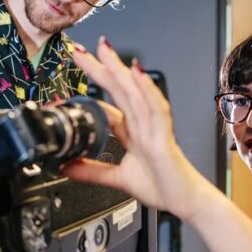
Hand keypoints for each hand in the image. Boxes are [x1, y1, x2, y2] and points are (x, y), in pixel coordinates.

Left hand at [63, 38, 218, 221]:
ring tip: (104, 50)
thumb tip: (66, 166)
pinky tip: (137, 73)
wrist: (185, 202)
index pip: (109, 103)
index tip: (70, 83)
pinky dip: (147, 89)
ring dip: (120, 70)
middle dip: (100, 67)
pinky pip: (156, 109)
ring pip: (135, 93)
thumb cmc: (162, 186)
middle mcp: (142, 125)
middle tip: (80, 49)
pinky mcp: (164, 137)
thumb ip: (92, 172)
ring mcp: (154, 128)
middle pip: (119, 90)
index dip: (91, 92)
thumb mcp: (117, 179)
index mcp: (133, 132)